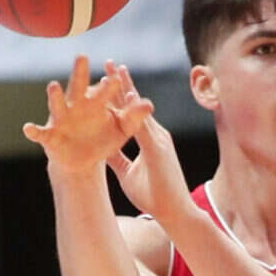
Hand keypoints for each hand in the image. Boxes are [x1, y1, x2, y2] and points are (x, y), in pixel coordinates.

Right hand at [23, 56, 153, 175]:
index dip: (110, 85)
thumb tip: (150, 104)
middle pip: (79, 87)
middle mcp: (76, 106)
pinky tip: (28, 128)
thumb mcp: (121, 129)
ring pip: (57, 105)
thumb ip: (134, 117)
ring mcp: (61, 120)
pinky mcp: (50, 137)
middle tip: (83, 57)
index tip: (116, 77)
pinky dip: (33, 130)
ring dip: (55, 96)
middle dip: (80, 73)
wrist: (84, 161)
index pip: (105, 90)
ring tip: (54, 85)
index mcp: (96, 103)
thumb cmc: (103, 139)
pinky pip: (40, 133)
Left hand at [103, 64, 193, 225]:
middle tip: (109, 64)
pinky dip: (132, 108)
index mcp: (150, 140)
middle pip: (135, 104)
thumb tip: (100, 150)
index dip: (121, 97)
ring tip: (113, 69)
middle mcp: (156, 134)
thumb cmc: (155, 195)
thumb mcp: (128, 174)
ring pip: (138, 108)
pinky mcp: (157, 147)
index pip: (132, 114)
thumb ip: (117, 159)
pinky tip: (124, 93)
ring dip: (126, 87)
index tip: (108, 80)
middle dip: (121, 83)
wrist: (175, 211)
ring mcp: (158, 139)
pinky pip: (141, 124)